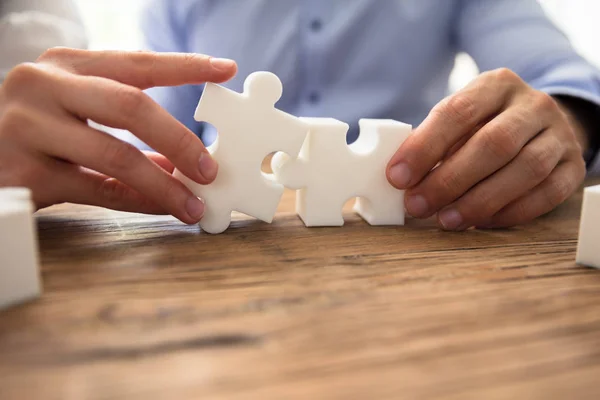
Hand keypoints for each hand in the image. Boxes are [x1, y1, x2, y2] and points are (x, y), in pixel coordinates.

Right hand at [0, 48, 236, 223]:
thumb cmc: (33, 130)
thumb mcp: (73, 111)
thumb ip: (122, 125)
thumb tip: (182, 159)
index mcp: (64, 65)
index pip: (136, 62)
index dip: (184, 66)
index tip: (224, 69)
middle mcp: (44, 86)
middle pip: (130, 106)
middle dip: (179, 139)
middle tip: (210, 168)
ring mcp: (29, 128)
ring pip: (116, 155)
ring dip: (164, 184)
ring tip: (193, 204)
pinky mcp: (24, 172)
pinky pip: (98, 190)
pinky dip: (137, 201)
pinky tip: (160, 208)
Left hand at [386, 68, 586, 229]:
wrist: (540, 124)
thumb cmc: (485, 125)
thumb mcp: (459, 120)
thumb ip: (432, 142)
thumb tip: (399, 177)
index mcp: (496, 85)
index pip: (458, 112)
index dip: (425, 147)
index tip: (397, 177)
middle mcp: (533, 105)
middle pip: (493, 143)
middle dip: (449, 180)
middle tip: (418, 205)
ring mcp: (559, 135)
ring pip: (525, 169)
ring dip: (479, 201)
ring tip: (446, 220)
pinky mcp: (573, 166)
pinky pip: (547, 194)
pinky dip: (510, 212)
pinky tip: (480, 222)